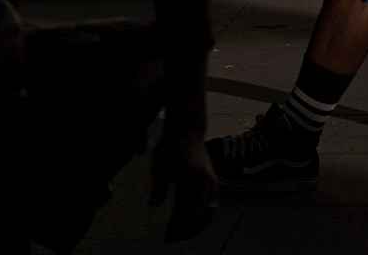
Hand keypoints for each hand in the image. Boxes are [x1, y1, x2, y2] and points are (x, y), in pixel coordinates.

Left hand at [151, 110, 217, 240]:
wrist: (188, 129)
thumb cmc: (171, 146)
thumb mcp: (159, 165)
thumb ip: (158, 186)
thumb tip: (154, 205)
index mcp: (191, 179)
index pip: (186, 213)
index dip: (177, 229)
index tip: (166, 237)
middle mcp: (205, 182)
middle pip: (198, 217)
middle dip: (185, 231)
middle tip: (171, 239)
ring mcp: (212, 182)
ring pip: (208, 213)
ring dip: (196, 226)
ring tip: (182, 233)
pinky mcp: (213, 181)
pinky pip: (212, 205)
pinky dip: (204, 217)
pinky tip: (193, 221)